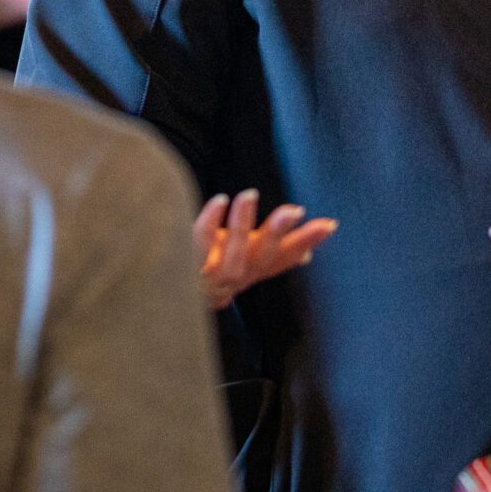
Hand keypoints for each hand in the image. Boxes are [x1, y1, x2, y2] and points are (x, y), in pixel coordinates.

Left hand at [193, 188, 338, 308]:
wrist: (162, 296)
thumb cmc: (204, 269)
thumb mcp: (241, 261)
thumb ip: (270, 256)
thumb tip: (306, 257)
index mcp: (251, 272)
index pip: (284, 258)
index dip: (306, 243)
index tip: (328, 225)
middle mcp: (235, 279)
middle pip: (262, 259)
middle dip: (279, 235)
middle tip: (294, 211)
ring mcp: (212, 279)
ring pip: (233, 257)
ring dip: (243, 226)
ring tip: (249, 195)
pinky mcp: (188, 272)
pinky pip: (199, 248)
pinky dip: (210, 224)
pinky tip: (218, 202)